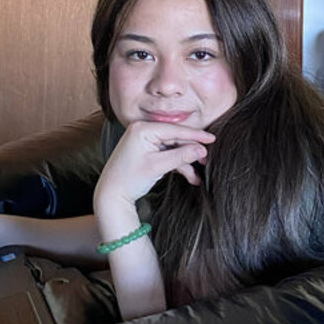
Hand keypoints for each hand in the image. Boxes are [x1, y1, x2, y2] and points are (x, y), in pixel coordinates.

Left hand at [94, 120, 215, 209]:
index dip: (196, 135)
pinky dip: (176, 165)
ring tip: (197, 176)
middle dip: (191, 151)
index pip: (175, 130)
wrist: (111, 194)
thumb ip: (181, 156)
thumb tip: (202, 149)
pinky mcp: (146, 151)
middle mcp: (143, 130)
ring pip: (173, 148)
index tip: (212, 139)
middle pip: (175, 138)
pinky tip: (189, 177)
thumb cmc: (130, 179)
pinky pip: (166, 154)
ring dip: (185, 162)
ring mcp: (144, 140)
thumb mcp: (158, 166)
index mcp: (143, 128)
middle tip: (207, 160)